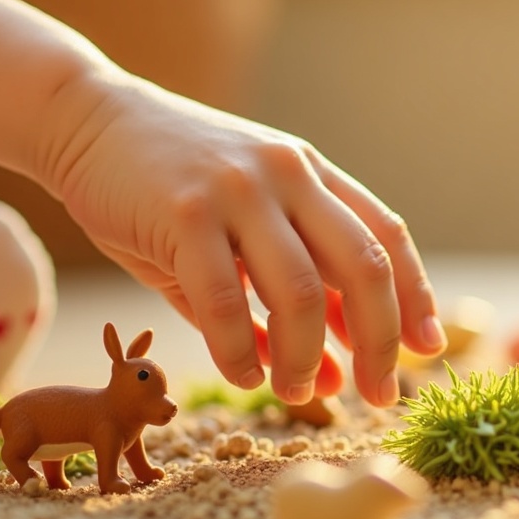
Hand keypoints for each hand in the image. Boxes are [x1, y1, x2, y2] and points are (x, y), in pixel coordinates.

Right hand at [38, 73, 442, 408]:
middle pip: (363, 267)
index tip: (429, 351)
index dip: (417, 297)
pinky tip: (243, 377)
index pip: (388, 236)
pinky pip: (223, 299)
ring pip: (299, 291)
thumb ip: (292, 293)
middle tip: (379, 396)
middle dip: (381, 342)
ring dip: (306, 357)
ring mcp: (238, 190)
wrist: (88, 121)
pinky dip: (238, 351)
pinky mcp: (183, 211)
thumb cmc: (170, 188)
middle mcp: (288, 174)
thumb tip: (335, 375)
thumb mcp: (244, 229)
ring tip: (299, 392)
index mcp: (312, 174)